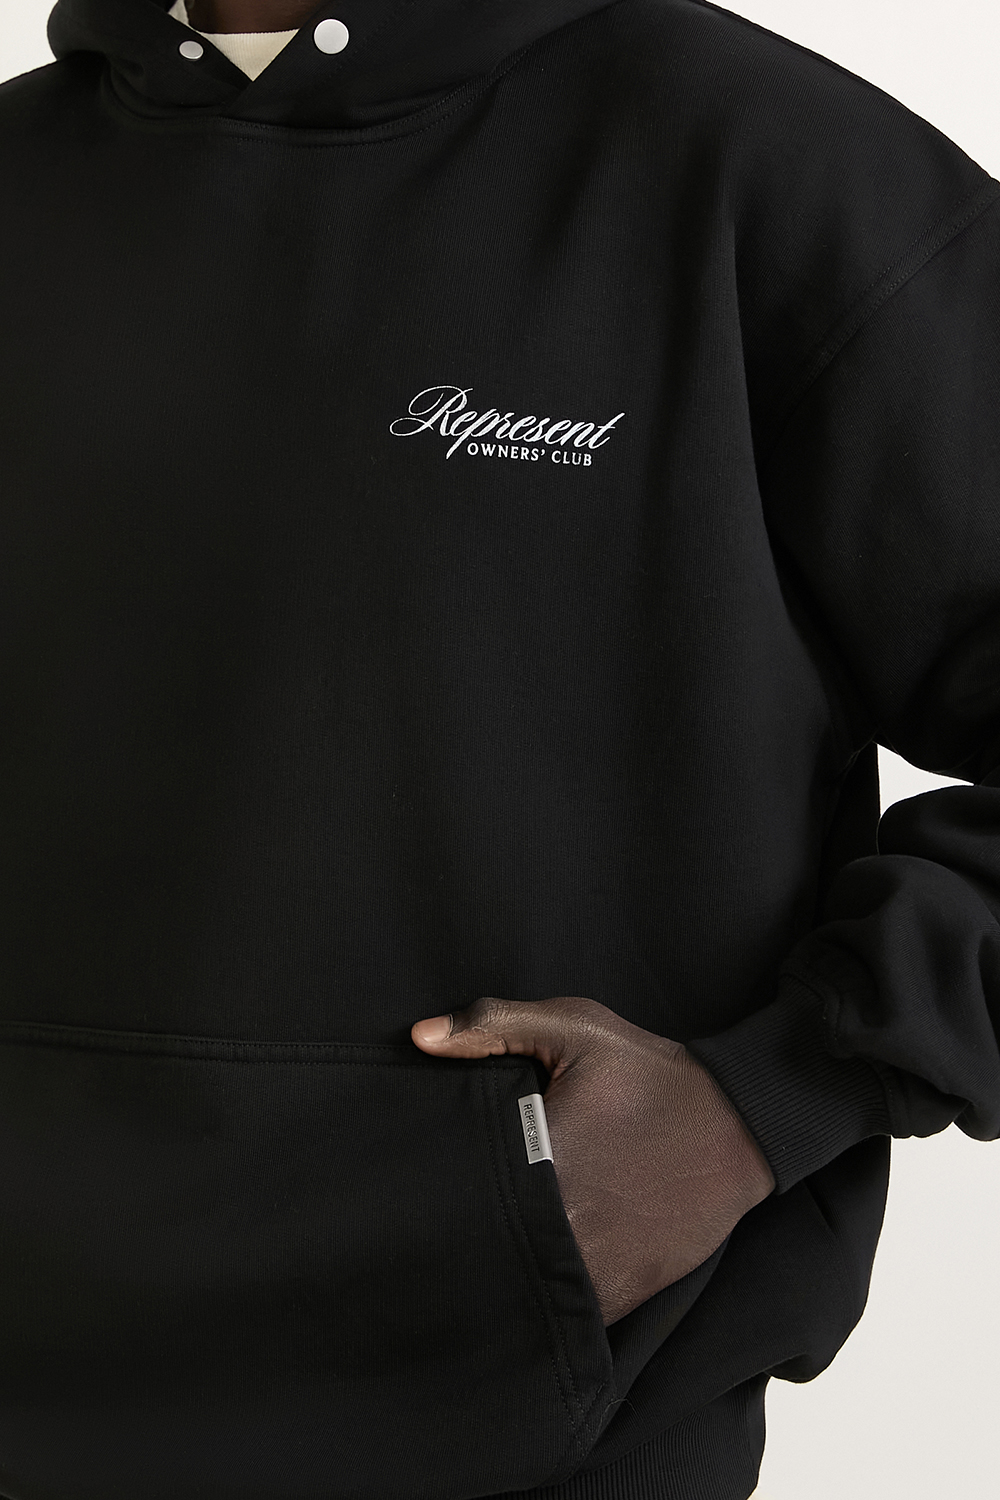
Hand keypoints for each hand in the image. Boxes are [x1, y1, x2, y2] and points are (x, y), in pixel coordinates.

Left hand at [411, 995, 775, 1325]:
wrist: (737, 1125)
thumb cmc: (650, 1074)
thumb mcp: (578, 1028)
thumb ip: (495, 1024)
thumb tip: (419, 1037)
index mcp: (542, 1158)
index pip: (460, 1192)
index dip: (432, 1196)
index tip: (421, 1185)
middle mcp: (565, 1223)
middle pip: (484, 1250)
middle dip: (458, 1240)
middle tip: (438, 1225)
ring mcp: (598, 1266)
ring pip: (522, 1294)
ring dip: (501, 1278)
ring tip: (481, 1255)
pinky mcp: (626, 1292)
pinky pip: (569, 1318)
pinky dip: (547, 1306)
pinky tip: (531, 1278)